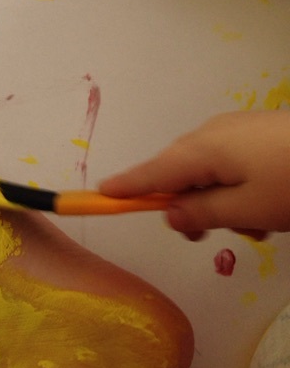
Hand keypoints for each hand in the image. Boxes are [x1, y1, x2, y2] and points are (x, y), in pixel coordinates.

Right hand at [99, 111, 289, 236]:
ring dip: (221, 202)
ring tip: (257, 225)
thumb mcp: (248, 209)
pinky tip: (270, 206)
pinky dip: (238, 187)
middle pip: (178, 172)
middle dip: (185, 205)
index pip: (150, 173)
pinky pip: (232, 163)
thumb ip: (202, 213)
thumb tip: (169, 213)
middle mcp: (212, 133)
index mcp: (202, 150)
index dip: (125, 188)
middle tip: (204, 237)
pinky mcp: (260, 133)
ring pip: (209, 171)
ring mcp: (238, 130)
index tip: (97, 195)